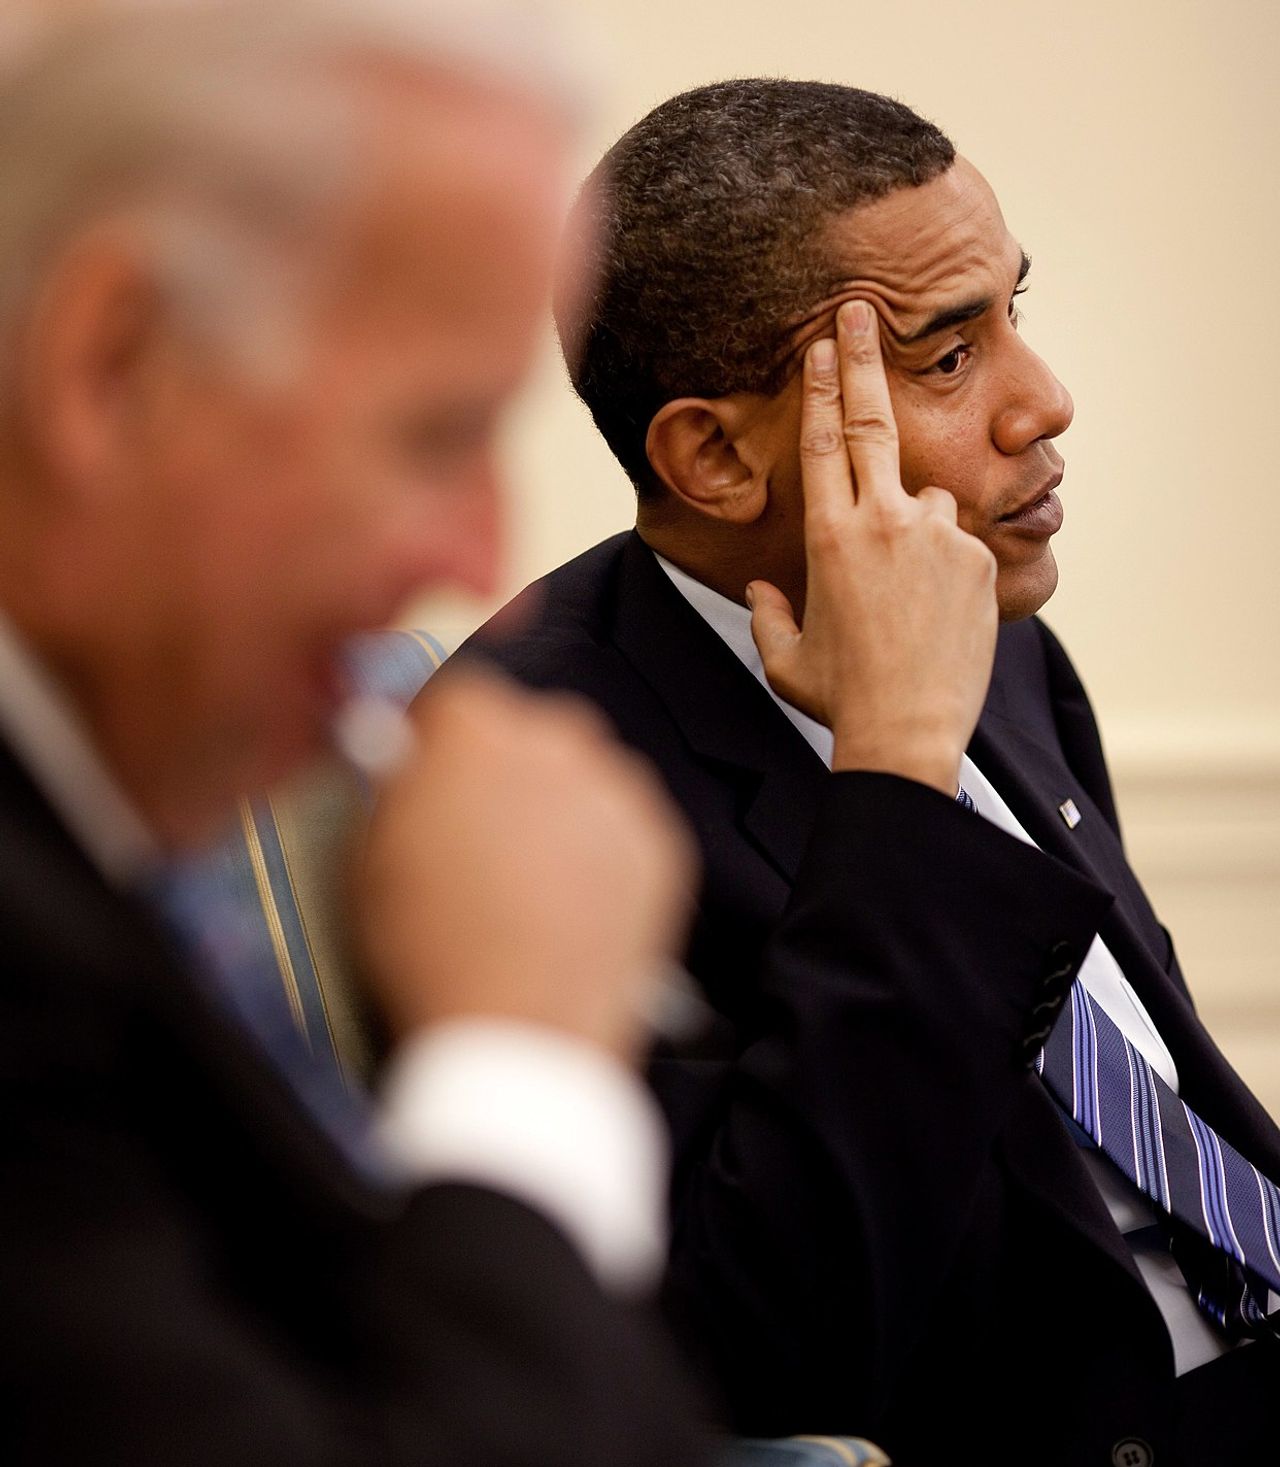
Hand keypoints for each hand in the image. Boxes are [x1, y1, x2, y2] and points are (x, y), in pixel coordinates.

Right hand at [353, 666, 697, 1062]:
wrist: (519, 1032)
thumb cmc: (437, 951)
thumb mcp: (367, 854)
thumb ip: (392, 782)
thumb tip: (403, 755)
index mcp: (477, 729)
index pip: (455, 701)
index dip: (437, 741)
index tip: (431, 768)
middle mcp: (558, 741)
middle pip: (526, 734)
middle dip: (502, 774)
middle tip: (478, 839)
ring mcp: (617, 792)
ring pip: (582, 779)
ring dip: (556, 811)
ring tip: (525, 884)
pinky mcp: (659, 844)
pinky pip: (623, 828)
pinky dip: (600, 854)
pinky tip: (566, 903)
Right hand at [748, 300, 997, 794]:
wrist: (907, 732)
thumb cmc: (840, 698)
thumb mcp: (785, 657)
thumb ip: (769, 613)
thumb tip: (764, 590)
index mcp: (826, 536)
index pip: (819, 442)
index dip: (819, 386)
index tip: (822, 343)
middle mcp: (880, 521)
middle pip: (869, 421)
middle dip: (862, 360)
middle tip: (861, 310)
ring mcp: (935, 535)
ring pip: (926, 501)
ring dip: (915, 527)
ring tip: (909, 600)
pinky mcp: (976, 557)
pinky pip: (959, 543)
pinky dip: (946, 567)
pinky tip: (937, 617)